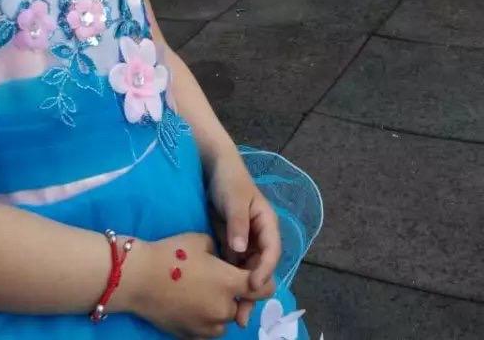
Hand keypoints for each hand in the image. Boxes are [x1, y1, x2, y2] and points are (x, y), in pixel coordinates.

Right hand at [119, 232, 270, 337]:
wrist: (139, 278)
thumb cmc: (171, 253)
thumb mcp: (202, 241)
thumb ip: (221, 253)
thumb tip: (224, 261)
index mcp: (230, 283)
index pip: (264, 289)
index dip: (262, 281)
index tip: (253, 275)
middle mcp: (223, 308)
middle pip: (242, 304)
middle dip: (236, 294)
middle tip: (218, 279)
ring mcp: (208, 326)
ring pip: (226, 319)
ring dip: (221, 308)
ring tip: (203, 291)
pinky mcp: (193, 335)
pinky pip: (209, 329)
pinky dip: (207, 319)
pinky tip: (192, 303)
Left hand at [207, 152, 280, 328]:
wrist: (212, 168)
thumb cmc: (229, 180)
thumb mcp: (234, 199)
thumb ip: (238, 223)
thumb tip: (240, 249)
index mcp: (267, 223)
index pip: (271, 251)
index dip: (265, 270)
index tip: (253, 286)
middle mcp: (259, 236)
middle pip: (261, 267)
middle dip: (254, 290)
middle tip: (244, 315)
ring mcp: (245, 241)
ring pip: (248, 271)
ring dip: (243, 291)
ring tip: (235, 315)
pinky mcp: (231, 244)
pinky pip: (234, 266)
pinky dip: (231, 281)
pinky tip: (223, 296)